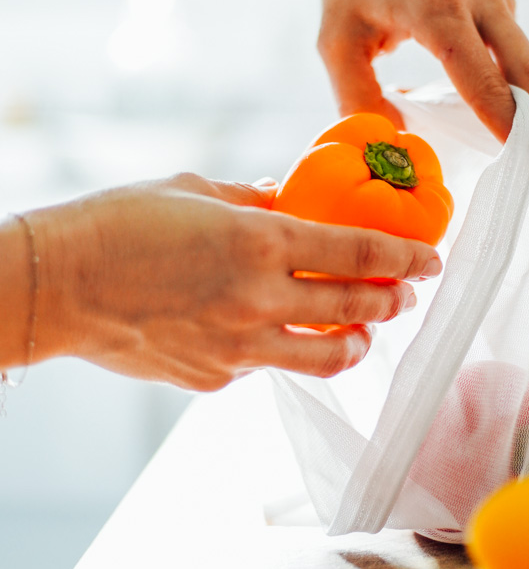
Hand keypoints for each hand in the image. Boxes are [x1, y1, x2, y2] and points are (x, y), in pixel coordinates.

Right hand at [30, 173, 440, 389]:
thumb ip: (251, 200)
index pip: (361, 252)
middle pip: (356, 307)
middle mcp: (261, 298)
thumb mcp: (193, 190)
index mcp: (262, 241)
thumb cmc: (118, 224)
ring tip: (363, 335)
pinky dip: (282, 352)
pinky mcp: (216, 377)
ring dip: (356, 344)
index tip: (430, 260)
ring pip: (327, 358)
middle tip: (405, 296)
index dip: (406, 257)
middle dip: (392, 302)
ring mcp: (240, 346)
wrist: (58, 285)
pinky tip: (274, 338)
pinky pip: (266, 367)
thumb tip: (284, 200)